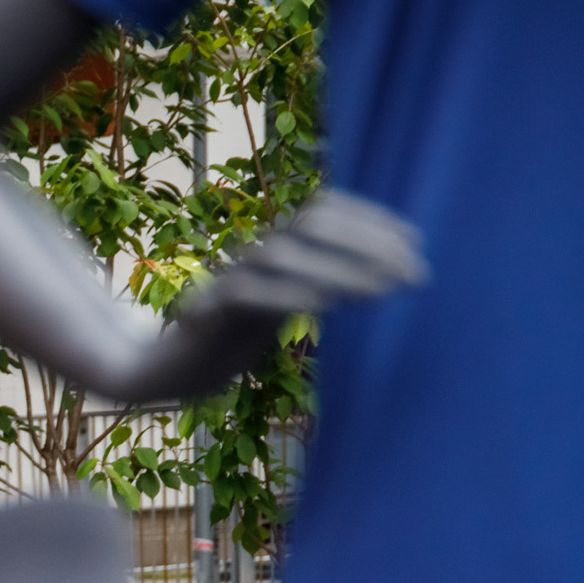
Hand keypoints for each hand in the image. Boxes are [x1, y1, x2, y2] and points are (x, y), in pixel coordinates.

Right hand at [120, 189, 427, 401]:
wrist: (165, 372)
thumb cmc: (230, 341)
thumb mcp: (285, 306)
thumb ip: (321, 285)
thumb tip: (384, 276)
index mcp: (277, 248)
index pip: (327, 210)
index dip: (373, 219)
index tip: (417, 243)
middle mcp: (255, 253)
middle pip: (312, 221)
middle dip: (368, 242)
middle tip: (413, 273)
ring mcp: (229, 278)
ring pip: (283, 253)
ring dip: (338, 268)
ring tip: (382, 292)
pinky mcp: (206, 310)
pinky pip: (247, 292)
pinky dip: (287, 294)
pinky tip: (325, 306)